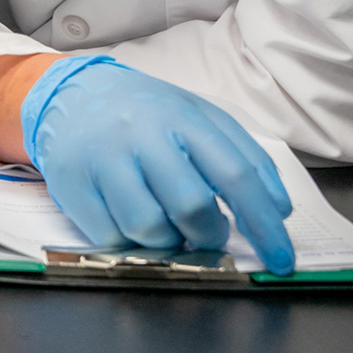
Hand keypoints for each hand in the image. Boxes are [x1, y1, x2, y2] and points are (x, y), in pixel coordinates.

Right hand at [23, 56, 295, 274]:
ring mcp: (102, 159)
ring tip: (165, 221)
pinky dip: (130, 240)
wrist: (69, 93)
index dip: (265, 224)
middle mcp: (140, 135)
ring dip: (168, 239)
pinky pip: (111, 237)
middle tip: (206, 230)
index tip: (282, 260)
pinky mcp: (71, 183)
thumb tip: (278, 210)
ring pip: (149, 228)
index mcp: (181, 117)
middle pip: (192, 207)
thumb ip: (243, 156)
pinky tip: (129, 218)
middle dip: (209, 233)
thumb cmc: (145, 112)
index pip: (235, 174)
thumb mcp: (198, 116)